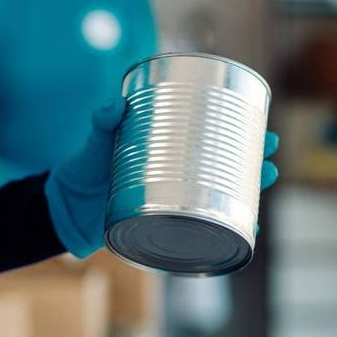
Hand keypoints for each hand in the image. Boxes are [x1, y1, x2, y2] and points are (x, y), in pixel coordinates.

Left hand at [45, 96, 280, 257]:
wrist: (65, 214)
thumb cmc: (79, 173)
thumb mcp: (92, 146)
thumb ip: (100, 125)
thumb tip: (112, 106)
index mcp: (166, 148)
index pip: (209, 134)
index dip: (239, 128)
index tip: (260, 122)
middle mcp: (176, 174)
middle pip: (225, 165)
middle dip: (253, 161)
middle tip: (271, 156)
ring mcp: (174, 201)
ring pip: (221, 196)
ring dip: (248, 194)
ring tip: (265, 185)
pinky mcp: (168, 225)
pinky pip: (203, 226)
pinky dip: (226, 228)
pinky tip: (247, 230)